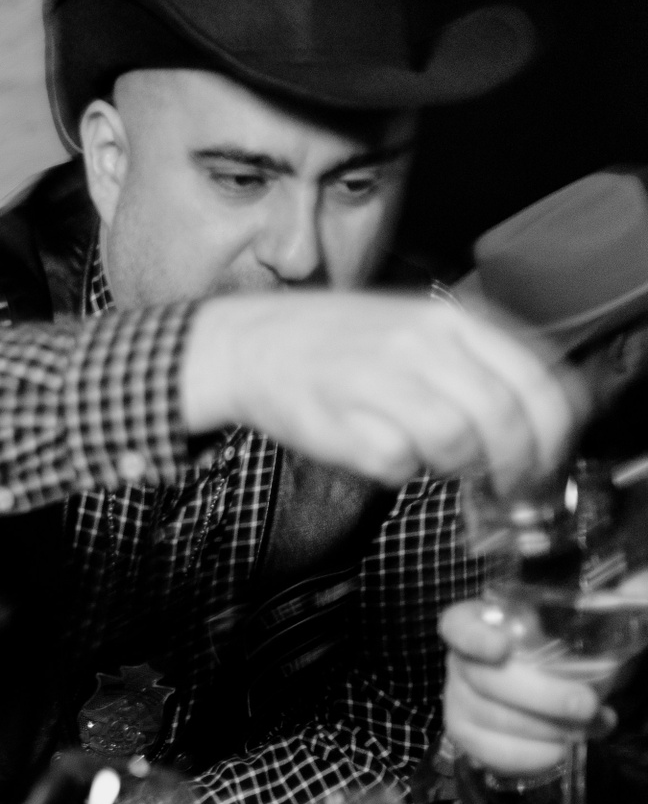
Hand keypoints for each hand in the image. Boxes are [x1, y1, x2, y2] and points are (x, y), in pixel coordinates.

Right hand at [183, 293, 579, 493]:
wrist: (251, 345)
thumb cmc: (336, 344)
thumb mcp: (418, 327)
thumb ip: (475, 361)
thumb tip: (531, 419)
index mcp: (449, 319)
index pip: (533, 378)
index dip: (553, 431)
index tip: (548, 459)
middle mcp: (420, 343)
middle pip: (501, 418)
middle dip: (513, 464)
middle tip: (506, 483)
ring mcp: (380, 380)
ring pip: (456, 442)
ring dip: (455, 467)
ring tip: (435, 461)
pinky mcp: (343, 422)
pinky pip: (399, 465)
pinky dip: (401, 472)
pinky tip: (386, 457)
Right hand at [440, 599, 603, 777]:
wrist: (571, 691)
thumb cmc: (578, 648)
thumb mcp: (599, 619)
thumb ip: (617, 601)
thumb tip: (637, 593)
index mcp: (486, 623)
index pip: (458, 625)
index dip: (472, 637)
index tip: (502, 648)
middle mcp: (463, 661)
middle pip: (481, 679)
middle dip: (537, 696)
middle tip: (586, 705)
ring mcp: (461, 701)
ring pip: (485, 718)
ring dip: (541, 729)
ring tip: (588, 728)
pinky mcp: (472, 737)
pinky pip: (487, 751)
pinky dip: (527, 756)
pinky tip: (561, 750)